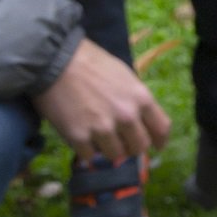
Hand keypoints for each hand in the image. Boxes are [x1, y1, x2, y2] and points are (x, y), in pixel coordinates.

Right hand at [33, 36, 172, 163]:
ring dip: (109, 150)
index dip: (160, 140)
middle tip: (122, 143)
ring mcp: (103, 128)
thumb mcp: (125, 76)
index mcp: (141, 98)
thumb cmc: (91, 63)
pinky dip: (87, 150)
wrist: (55, 60)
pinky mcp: (79, 137)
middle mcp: (126, 116)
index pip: (161, 129)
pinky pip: (90, 156)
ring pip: (116, 155)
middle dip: (132, 147)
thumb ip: (135, 101)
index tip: (156, 146)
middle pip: (140, 147)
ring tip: (99, 137)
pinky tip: (82, 136)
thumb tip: (138, 122)